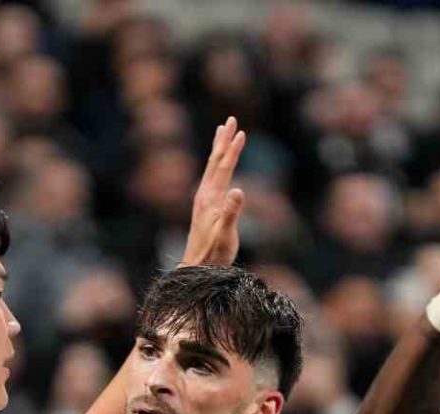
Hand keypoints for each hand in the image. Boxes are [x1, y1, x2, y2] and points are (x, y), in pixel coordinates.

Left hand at [181, 117, 246, 266]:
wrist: (197, 267)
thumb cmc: (214, 254)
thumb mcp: (226, 234)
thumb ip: (231, 212)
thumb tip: (238, 190)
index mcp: (210, 198)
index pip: (224, 167)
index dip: (233, 150)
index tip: (241, 132)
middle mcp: (204, 194)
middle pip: (215, 161)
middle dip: (224, 140)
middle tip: (230, 120)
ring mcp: (203, 200)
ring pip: (212, 167)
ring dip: (218, 148)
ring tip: (222, 132)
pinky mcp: (205, 206)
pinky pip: (211, 177)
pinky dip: (216, 164)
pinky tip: (218, 164)